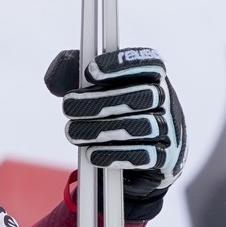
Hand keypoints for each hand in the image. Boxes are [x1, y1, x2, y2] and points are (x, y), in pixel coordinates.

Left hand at [44, 47, 186, 220]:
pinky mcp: (166, 159)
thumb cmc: (108, 115)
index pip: (148, 62)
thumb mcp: (89, 89)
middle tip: (68, 106)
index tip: (90, 71)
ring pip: (142, 125)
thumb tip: (55, 74)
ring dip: (101, 129)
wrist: (132, 164)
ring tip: (73, 132)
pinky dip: (114, 154)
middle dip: (100, 101)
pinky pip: (145, 156)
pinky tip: (91, 153)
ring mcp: (170, 130)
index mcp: (151, 77)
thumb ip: (70, 74)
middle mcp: (167, 100)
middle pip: (144, 95)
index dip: (120, 65)